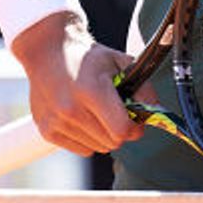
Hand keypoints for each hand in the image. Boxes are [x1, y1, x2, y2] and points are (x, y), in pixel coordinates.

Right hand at [11, 13, 142, 156]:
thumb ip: (143, 88)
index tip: (137, 120)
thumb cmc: (88, 57)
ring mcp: (56, 122)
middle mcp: (71, 109)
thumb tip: (155, 112)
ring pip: (98, 148)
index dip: (135, 128)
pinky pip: (82, 150)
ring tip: (98, 112)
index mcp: (91, 90)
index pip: (121, 130)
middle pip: (112, 142)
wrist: (48, 52)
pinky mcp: (47, 131)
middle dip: (121, 130)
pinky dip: (88, 139)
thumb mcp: (121, 62)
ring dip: (105, 135)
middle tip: (118, 113)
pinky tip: (84, 118)